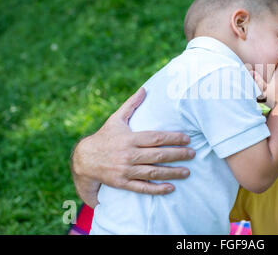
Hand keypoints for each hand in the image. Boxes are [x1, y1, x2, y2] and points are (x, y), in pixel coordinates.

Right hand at [71, 88, 195, 206]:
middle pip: (158, 155)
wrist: (84, 159)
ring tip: (187, 172)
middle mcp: (128, 154)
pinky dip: (157, 189)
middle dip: (178, 155)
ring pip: (153, 172)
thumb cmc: (105, 137)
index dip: (173, 138)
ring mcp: (125, 170)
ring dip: (172, 172)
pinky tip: (171, 188)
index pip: (155, 138)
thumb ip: (131, 105)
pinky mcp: (122, 183)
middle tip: (193, 153)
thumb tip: (145, 89)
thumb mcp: (116, 119)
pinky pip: (142, 188)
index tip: (187, 138)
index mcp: (129, 138)